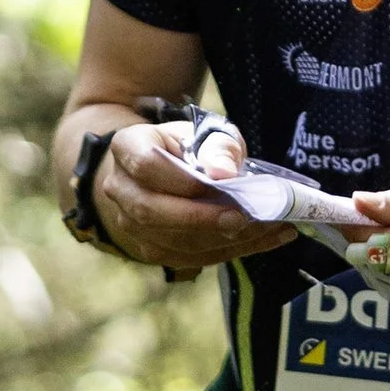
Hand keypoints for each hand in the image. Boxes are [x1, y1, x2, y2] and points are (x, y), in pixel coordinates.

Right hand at [93, 120, 295, 272]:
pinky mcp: (151, 249)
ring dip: (223, 240)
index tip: (222, 183)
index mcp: (129, 147)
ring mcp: (130, 224)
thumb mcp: (208, 133)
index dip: (182, 180)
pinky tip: (264, 239)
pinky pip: (188, 258)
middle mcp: (120, 188)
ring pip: (172, 242)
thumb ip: (218, 148)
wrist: (167, 170)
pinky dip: (229, 251)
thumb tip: (226, 174)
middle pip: (151, 212)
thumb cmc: (190, 146)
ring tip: (269, 228)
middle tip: (243, 219)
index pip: (146, 165)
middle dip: (201, 219)